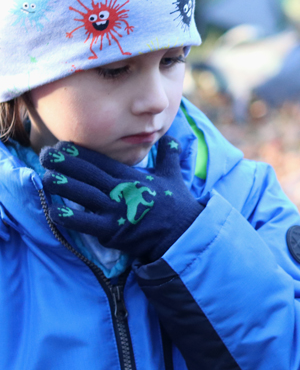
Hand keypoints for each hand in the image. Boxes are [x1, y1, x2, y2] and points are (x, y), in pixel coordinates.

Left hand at [41, 136, 202, 262]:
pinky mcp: (113, 231)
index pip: (100, 160)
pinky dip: (69, 216)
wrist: (184, 233)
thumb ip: (169, 154)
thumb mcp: (173, 175)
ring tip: (45, 177)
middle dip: (64, 163)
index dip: (79, 152)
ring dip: (62, 185)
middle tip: (45, 154)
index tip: (61, 145)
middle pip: (87, 173)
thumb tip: (170, 136)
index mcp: (132, 177)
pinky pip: (86, 223)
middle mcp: (121, 191)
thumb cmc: (178, 205)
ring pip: (83, 194)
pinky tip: (54, 210)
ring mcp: (116, 211)